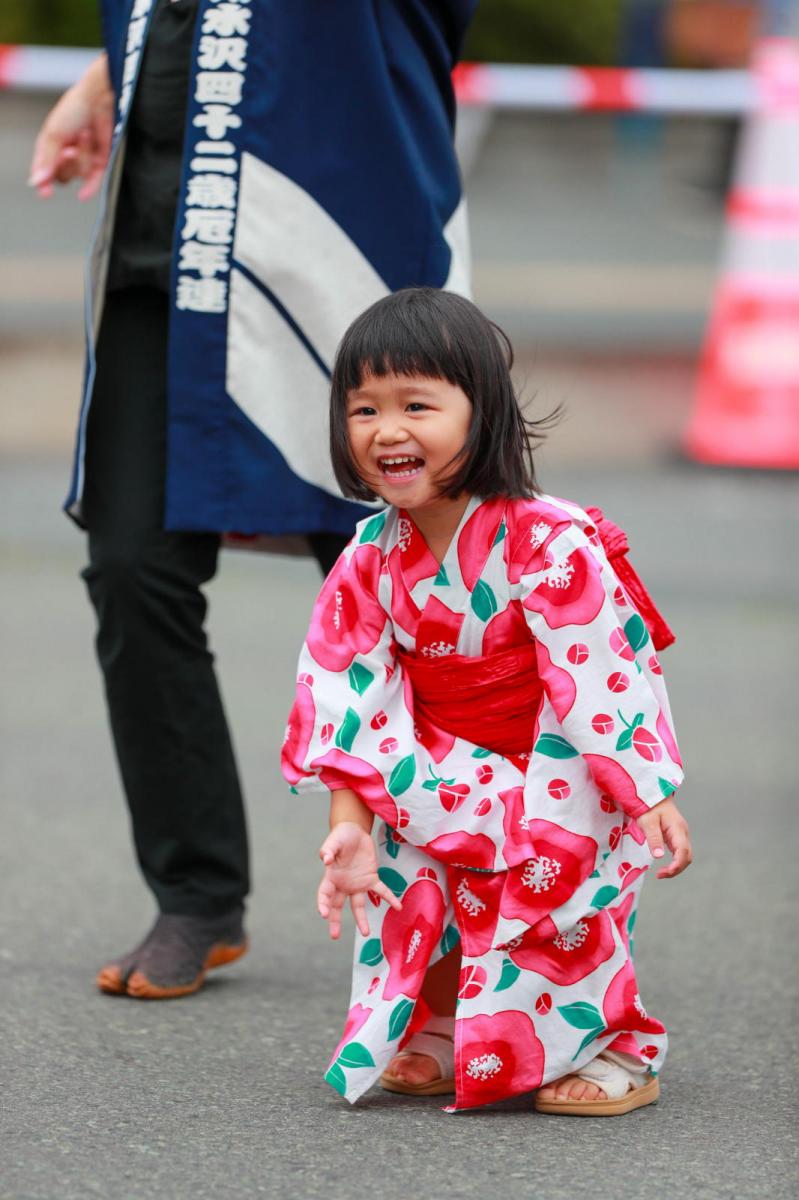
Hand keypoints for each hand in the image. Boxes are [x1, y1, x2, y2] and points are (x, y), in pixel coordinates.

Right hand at [28, 54, 113, 199]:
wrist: (101, 98)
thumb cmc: (75, 107)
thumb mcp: (54, 133)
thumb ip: (46, 159)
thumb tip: (37, 182)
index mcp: (53, 144)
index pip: (46, 169)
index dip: (44, 181)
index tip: (45, 192)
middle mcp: (69, 151)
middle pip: (62, 175)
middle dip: (66, 164)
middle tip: (70, 149)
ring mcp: (86, 156)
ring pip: (79, 174)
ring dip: (82, 157)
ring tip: (86, 136)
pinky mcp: (103, 159)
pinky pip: (95, 179)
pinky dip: (90, 187)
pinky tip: (83, 195)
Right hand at [317, 821, 401, 939]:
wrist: (354, 831)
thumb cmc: (340, 837)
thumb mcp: (333, 841)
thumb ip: (328, 850)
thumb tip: (325, 859)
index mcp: (331, 877)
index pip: (325, 894)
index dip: (323, 904)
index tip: (324, 914)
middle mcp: (343, 884)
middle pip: (337, 905)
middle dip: (335, 921)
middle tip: (334, 935)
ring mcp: (357, 883)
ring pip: (358, 905)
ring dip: (361, 919)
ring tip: (365, 933)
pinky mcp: (371, 878)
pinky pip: (380, 891)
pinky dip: (389, 898)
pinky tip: (398, 907)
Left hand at [635, 798, 691, 878]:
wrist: (652, 792)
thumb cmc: (649, 805)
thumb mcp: (648, 821)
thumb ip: (654, 838)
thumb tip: (658, 856)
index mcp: (678, 829)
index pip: (683, 852)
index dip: (676, 866)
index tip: (664, 873)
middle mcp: (682, 832)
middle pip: (687, 856)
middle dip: (676, 869)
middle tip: (660, 875)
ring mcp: (681, 834)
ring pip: (685, 855)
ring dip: (676, 866)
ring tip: (661, 873)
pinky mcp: (676, 835)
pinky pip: (680, 851)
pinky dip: (674, 861)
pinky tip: (665, 865)